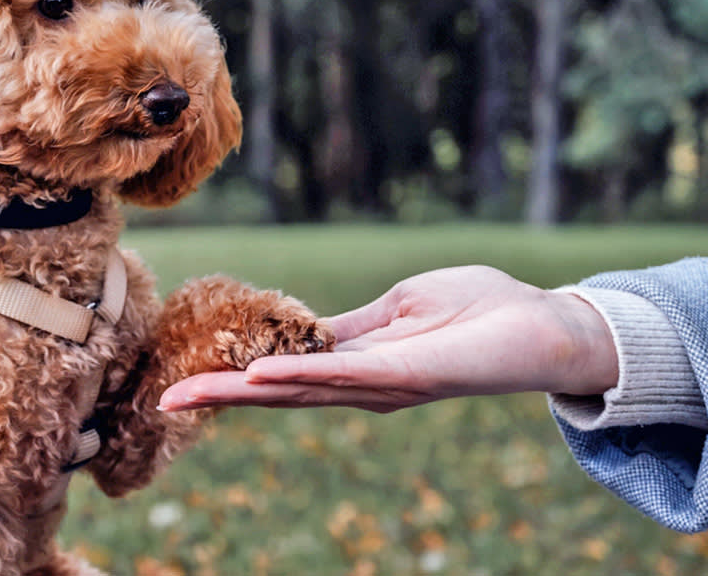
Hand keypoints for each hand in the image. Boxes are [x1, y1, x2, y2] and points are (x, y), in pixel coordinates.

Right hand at [158, 266, 618, 412]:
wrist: (545, 325)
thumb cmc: (480, 310)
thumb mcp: (402, 308)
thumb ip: (354, 328)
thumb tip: (307, 333)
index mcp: (358, 365)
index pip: (286, 375)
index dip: (236, 377)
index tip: (186, 377)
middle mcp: (362, 386)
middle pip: (280, 394)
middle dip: (221, 397)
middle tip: (163, 400)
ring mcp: (382, 385)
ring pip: (300, 391)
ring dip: (243, 392)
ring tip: (190, 392)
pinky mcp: (408, 375)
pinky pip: (345, 375)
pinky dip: (298, 377)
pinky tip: (259, 376)